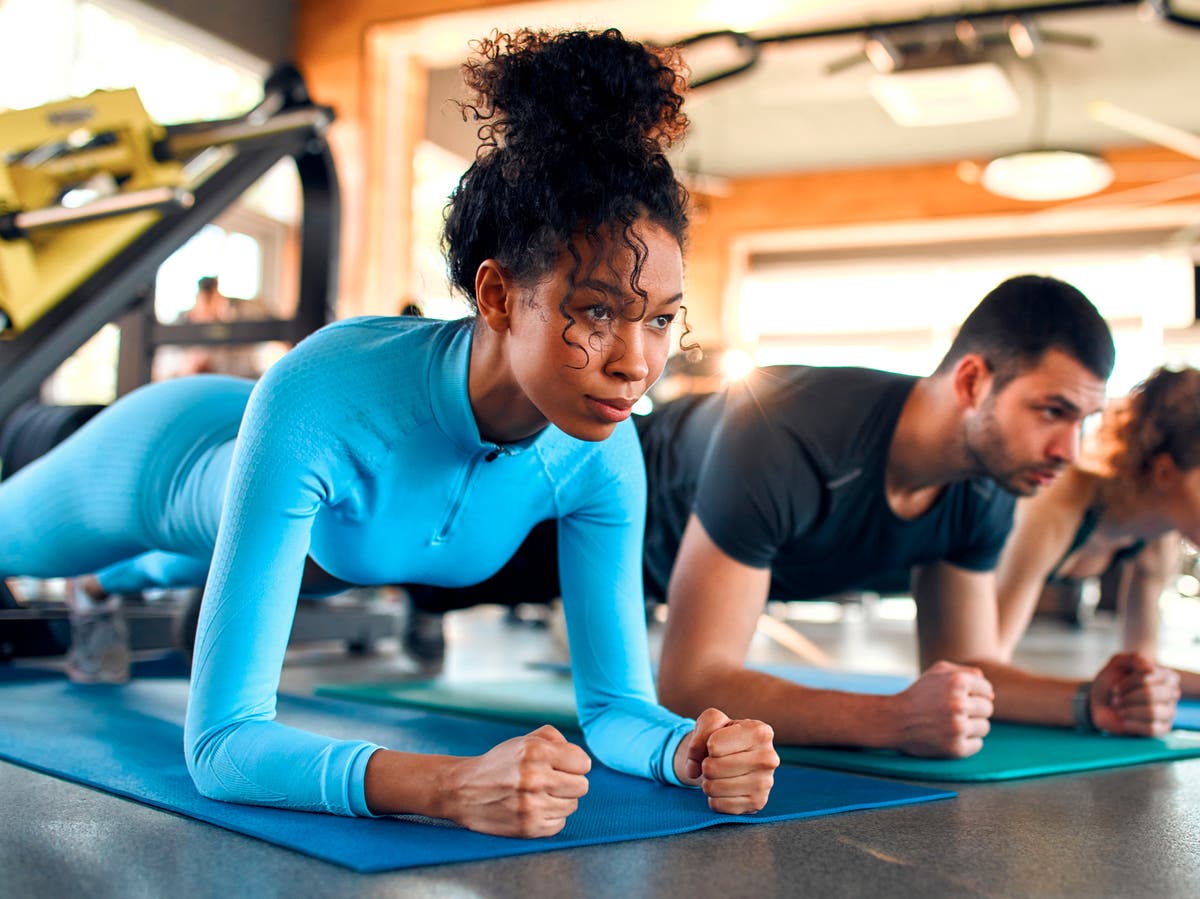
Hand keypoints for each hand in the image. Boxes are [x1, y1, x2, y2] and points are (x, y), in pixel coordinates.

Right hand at [439, 725, 590, 836]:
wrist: (464, 790)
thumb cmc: (500, 763)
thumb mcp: (525, 740)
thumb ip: (556, 739)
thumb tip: (582, 760)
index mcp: (536, 752)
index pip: (583, 763)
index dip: (574, 763)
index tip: (563, 765)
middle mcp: (535, 778)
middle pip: (582, 786)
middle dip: (570, 782)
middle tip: (551, 780)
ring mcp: (532, 805)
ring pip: (572, 805)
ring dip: (560, 800)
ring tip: (539, 794)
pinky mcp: (529, 828)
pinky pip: (559, 823)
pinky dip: (550, 816)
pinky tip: (534, 808)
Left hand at [673, 707, 778, 813]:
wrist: (735, 758)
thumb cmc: (723, 737)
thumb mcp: (710, 721)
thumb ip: (699, 734)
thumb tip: (692, 770)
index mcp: (760, 732)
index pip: (713, 745)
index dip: (707, 744)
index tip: (716, 743)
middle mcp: (768, 758)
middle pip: (712, 767)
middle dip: (706, 764)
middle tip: (715, 762)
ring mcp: (765, 783)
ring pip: (712, 788)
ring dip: (707, 782)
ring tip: (719, 775)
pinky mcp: (757, 803)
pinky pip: (717, 805)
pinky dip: (713, 798)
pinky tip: (725, 789)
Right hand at [893, 660, 993, 757]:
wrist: (894, 720)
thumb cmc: (919, 694)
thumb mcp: (937, 672)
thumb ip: (966, 673)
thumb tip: (991, 693)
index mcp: (957, 682)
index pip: (987, 690)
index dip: (973, 694)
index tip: (957, 698)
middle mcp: (958, 704)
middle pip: (988, 709)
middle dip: (973, 710)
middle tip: (953, 712)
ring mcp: (957, 727)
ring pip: (985, 727)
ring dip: (971, 727)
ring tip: (951, 724)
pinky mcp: (956, 748)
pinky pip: (978, 744)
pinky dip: (967, 742)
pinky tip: (950, 736)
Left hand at [1090, 652, 1179, 736]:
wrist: (1098, 704)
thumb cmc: (1111, 682)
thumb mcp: (1118, 663)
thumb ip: (1134, 658)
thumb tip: (1151, 668)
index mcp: (1166, 676)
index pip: (1154, 675)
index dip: (1131, 680)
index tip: (1116, 685)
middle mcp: (1171, 694)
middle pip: (1152, 694)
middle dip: (1127, 696)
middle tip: (1115, 697)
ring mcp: (1168, 712)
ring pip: (1153, 712)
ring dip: (1128, 710)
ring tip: (1119, 709)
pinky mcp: (1162, 729)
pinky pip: (1152, 729)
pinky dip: (1132, 723)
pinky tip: (1124, 720)